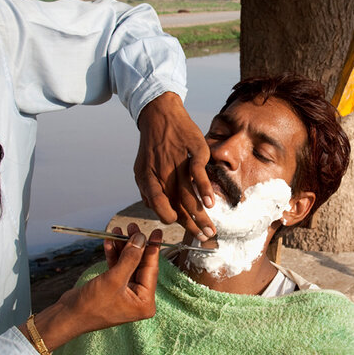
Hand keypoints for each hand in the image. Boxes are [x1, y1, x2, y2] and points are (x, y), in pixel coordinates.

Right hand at [43, 229, 166, 343]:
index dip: (152, 249)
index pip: (151, 270)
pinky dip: (113, 255)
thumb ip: (130, 258)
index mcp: (145, 302)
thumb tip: (141, 239)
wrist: (68, 316)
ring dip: (122, 247)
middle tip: (132, 226)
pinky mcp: (113, 288)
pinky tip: (109, 242)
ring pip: (128, 264)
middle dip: (134, 245)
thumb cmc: (92, 305)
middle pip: (140, 265)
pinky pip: (117, 268)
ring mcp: (125, 293)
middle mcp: (138, 298)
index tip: (156, 231)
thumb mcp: (114, 279)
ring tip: (118, 229)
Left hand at [136, 91, 220, 245]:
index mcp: (147, 179)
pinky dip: (204, 189)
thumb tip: (154, 210)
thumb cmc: (152, 145)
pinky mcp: (194, 152)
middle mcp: (162, 173)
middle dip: (192, 225)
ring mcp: (178, 162)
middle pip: (177, 205)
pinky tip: (210, 203)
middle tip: (204, 239)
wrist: (160, 115)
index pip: (158, 206)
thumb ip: (147, 190)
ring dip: (200, 215)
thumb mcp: (142, 167)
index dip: (170, 219)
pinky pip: (198, 174)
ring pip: (188, 194)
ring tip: (211, 229)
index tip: (181, 229)